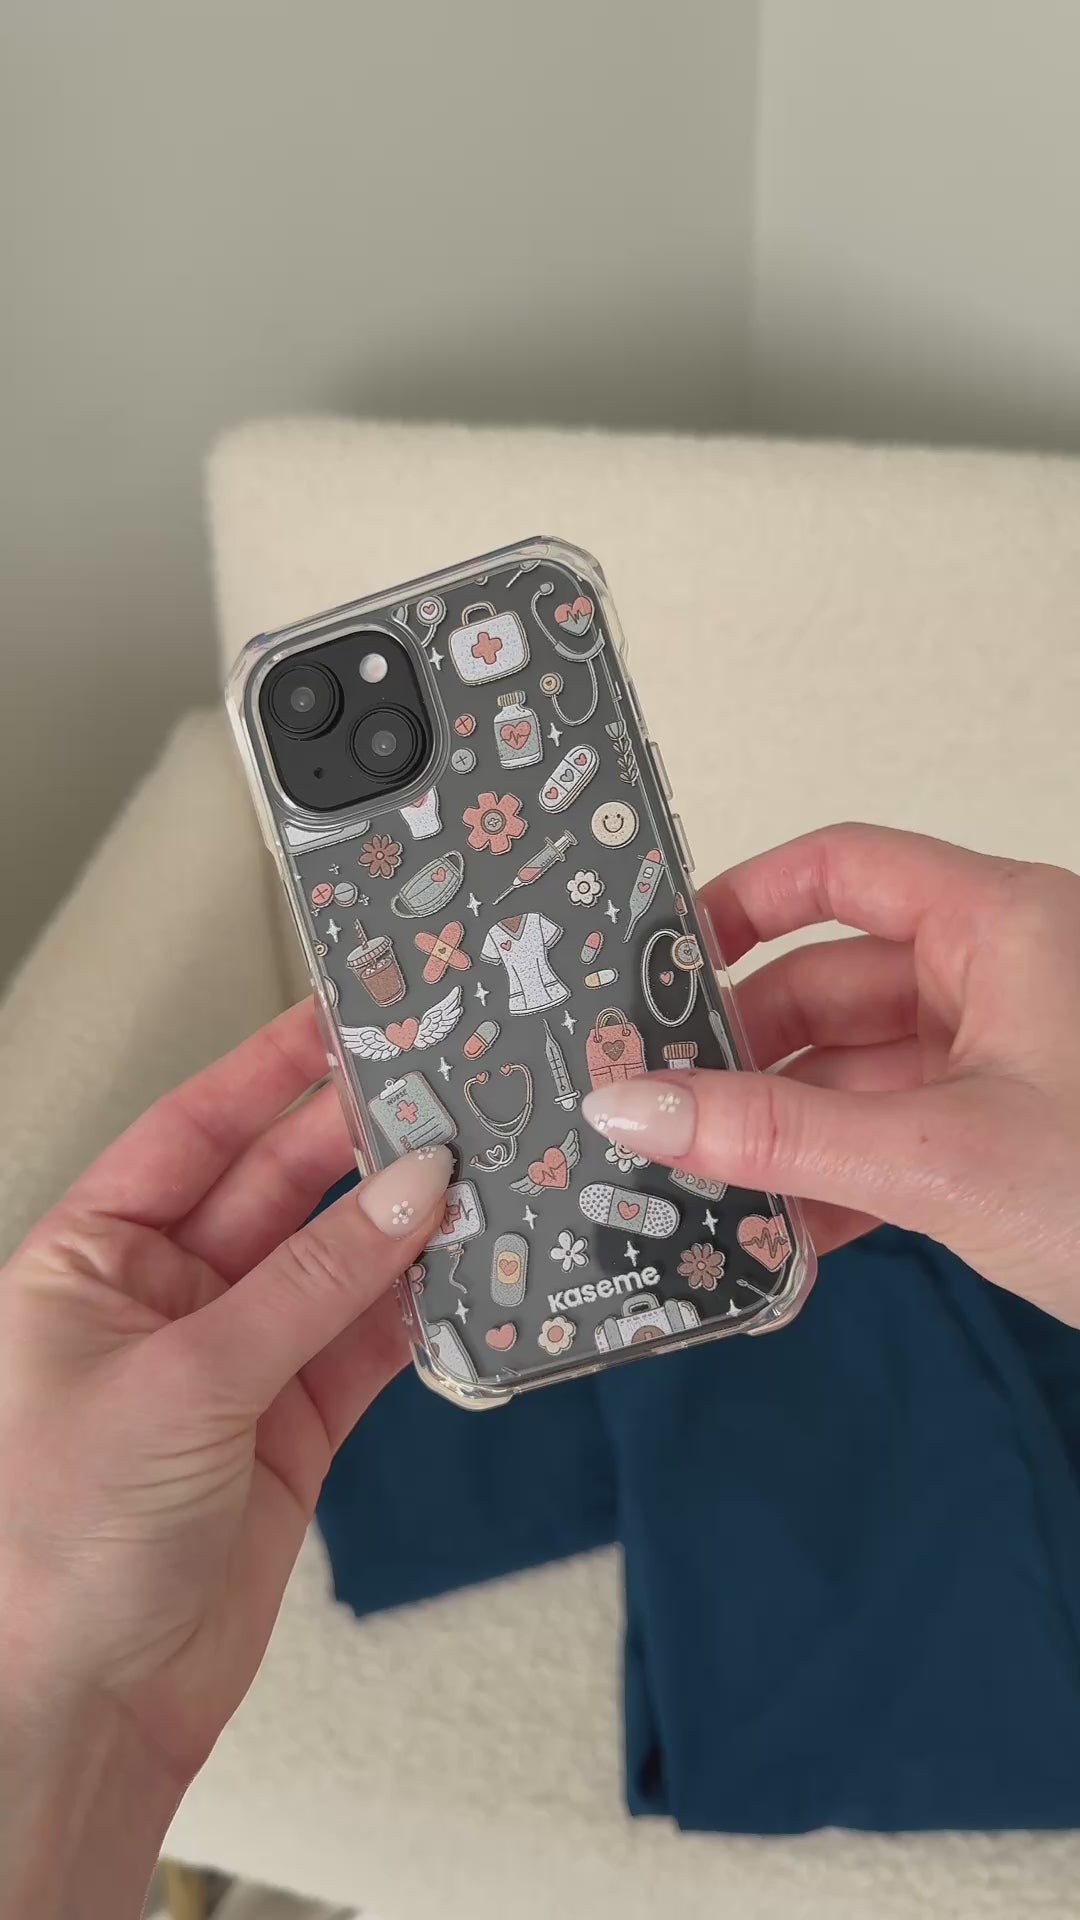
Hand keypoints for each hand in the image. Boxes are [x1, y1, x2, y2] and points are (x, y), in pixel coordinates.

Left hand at [0, 1002, 449, 1916]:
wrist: (83, 1710)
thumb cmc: (60, 1540)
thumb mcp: (185, 1380)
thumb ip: (310, 1282)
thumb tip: (414, 1187)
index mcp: (91, 1257)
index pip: (193, 1130)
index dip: (269, 1070)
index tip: (347, 1016)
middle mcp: (162, 1296)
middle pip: (275, 1187)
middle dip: (358, 1140)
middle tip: (447, 1087)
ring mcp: (232, 1360)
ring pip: (333, 1263)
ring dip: (403, 1224)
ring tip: (483, 1168)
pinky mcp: (290, 1427)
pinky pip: (364, 1343)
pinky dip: (420, 1311)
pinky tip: (472, 1272)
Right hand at [582, 823, 1079, 1326]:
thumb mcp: (937, 1156)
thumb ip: (775, 1133)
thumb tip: (625, 1107)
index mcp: (997, 925)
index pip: (839, 870)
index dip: (738, 904)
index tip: (652, 969)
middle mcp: (999, 975)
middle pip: (831, 983)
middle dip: (739, 1052)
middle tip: (639, 1107)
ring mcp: (1008, 1060)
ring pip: (857, 1073)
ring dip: (777, 1133)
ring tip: (682, 1185)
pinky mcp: (1012, 1138)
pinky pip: (896, 1138)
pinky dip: (834, 1182)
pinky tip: (769, 1239)